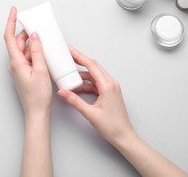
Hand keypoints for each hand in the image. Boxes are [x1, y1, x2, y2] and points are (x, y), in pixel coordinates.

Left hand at [4, 6, 52, 117]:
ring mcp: (19, 68)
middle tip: (38, 26)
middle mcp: (15, 64)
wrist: (37, 112)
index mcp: (16, 62)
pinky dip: (35, 52)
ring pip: (24, 50)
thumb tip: (34, 36)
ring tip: (45, 41)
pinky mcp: (24, 72)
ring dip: (33, 44)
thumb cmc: (38, 96)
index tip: (14, 11)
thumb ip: (37, 51)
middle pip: (18, 42)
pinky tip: (44, 52)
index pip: (10, 37)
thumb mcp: (41, 71)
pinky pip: (28, 57)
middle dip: (27, 33)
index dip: (11, 22)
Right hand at [58, 46, 186, 176]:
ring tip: (70, 75)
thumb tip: (63, 92)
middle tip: (69, 56)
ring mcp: (111, 88)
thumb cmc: (113, 126)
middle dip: (80, 60)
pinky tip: (78, 87)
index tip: (71, 50)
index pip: (91, 65)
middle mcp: (111, 84)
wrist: (123, 136)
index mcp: (108, 86)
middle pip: (94, 67)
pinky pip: (96, 83)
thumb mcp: (90, 113)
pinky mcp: (109, 93)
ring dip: (82, 74)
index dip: (80, 56)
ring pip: (95, 75)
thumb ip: (74, 101)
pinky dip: (86, 83)